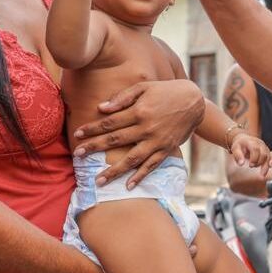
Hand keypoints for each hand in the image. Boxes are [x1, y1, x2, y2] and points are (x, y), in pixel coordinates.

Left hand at [72, 79, 204, 186]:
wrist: (194, 100)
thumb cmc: (166, 90)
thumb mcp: (144, 87)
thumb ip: (123, 97)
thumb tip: (102, 108)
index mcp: (139, 110)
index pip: (109, 122)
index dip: (92, 128)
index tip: (77, 134)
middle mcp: (146, 127)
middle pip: (115, 140)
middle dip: (95, 148)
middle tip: (78, 156)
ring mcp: (157, 140)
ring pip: (132, 159)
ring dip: (114, 171)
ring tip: (99, 181)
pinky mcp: (167, 149)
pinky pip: (152, 165)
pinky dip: (140, 176)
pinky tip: (128, 185)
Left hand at [230, 133, 271, 176]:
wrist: (244, 140)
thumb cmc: (239, 146)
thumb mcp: (235, 149)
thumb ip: (238, 156)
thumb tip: (241, 164)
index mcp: (251, 142)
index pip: (255, 149)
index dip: (254, 158)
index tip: (250, 165)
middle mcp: (260, 144)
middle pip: (263, 154)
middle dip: (259, 162)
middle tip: (251, 166)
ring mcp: (264, 147)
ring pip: (268, 156)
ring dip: (265, 166)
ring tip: (262, 174)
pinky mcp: (267, 151)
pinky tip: (271, 166)